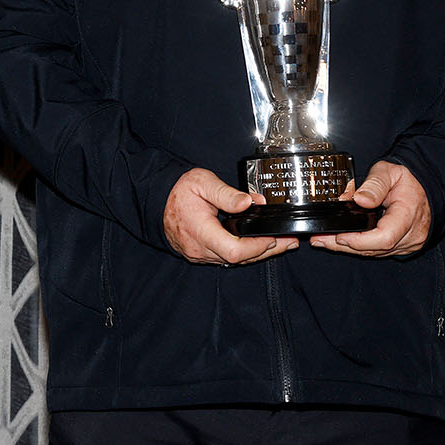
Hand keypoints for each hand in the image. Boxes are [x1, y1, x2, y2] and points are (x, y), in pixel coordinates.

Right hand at [163, 167, 297, 265]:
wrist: (156, 200)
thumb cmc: (178, 190)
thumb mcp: (202, 182)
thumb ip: (227, 193)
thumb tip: (251, 202)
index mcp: (200, 231)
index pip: (234, 250)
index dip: (257, 247)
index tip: (273, 236)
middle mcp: (199, 249)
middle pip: (239, 259)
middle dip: (267, 251)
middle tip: (289, 242)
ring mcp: (199, 255)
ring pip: (234, 262)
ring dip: (258, 253)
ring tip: (281, 244)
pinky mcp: (200, 255)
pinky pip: (226, 259)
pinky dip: (245, 253)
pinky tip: (258, 246)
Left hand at [312, 161, 431, 256]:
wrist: (425, 187)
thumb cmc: (407, 179)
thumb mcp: (389, 172)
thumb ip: (375, 184)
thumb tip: (360, 199)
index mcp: (408, 215)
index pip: (385, 237)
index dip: (359, 240)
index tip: (338, 235)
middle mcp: (411, 234)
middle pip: (375, 249)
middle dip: (344, 246)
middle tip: (319, 239)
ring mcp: (408, 243)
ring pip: (375, 253)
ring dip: (348, 249)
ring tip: (323, 241)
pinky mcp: (402, 246)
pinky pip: (379, 251)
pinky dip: (359, 247)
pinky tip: (340, 242)